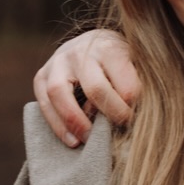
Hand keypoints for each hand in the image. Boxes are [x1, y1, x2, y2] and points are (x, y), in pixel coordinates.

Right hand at [33, 30, 140, 146]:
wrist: (91, 44)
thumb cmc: (120, 61)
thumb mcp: (135, 64)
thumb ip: (138, 84)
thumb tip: (142, 115)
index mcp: (109, 48)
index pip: (126, 85)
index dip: (133, 108)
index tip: (136, 117)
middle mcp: (80, 52)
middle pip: (95, 89)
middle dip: (111, 115)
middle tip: (119, 129)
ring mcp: (57, 63)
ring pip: (59, 93)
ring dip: (76, 122)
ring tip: (89, 140)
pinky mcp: (41, 76)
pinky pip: (44, 103)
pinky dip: (57, 126)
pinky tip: (72, 141)